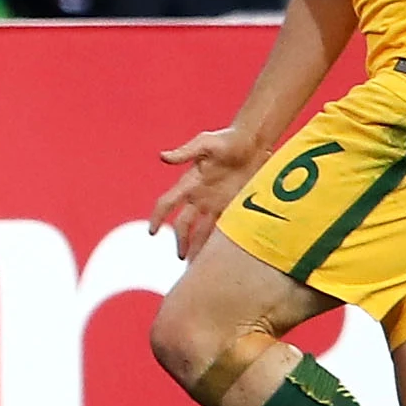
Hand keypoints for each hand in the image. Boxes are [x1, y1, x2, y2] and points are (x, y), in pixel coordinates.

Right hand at [144, 126, 263, 261]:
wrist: (253, 142)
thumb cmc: (227, 139)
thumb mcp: (206, 143)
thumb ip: (185, 152)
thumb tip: (162, 157)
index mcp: (189, 182)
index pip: (167, 203)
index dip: (157, 217)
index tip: (152, 232)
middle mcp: (199, 196)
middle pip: (183, 224)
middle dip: (180, 241)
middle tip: (181, 257)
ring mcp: (215, 203)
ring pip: (202, 231)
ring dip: (198, 247)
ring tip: (196, 266)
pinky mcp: (232, 206)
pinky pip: (223, 228)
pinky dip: (219, 243)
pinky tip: (220, 257)